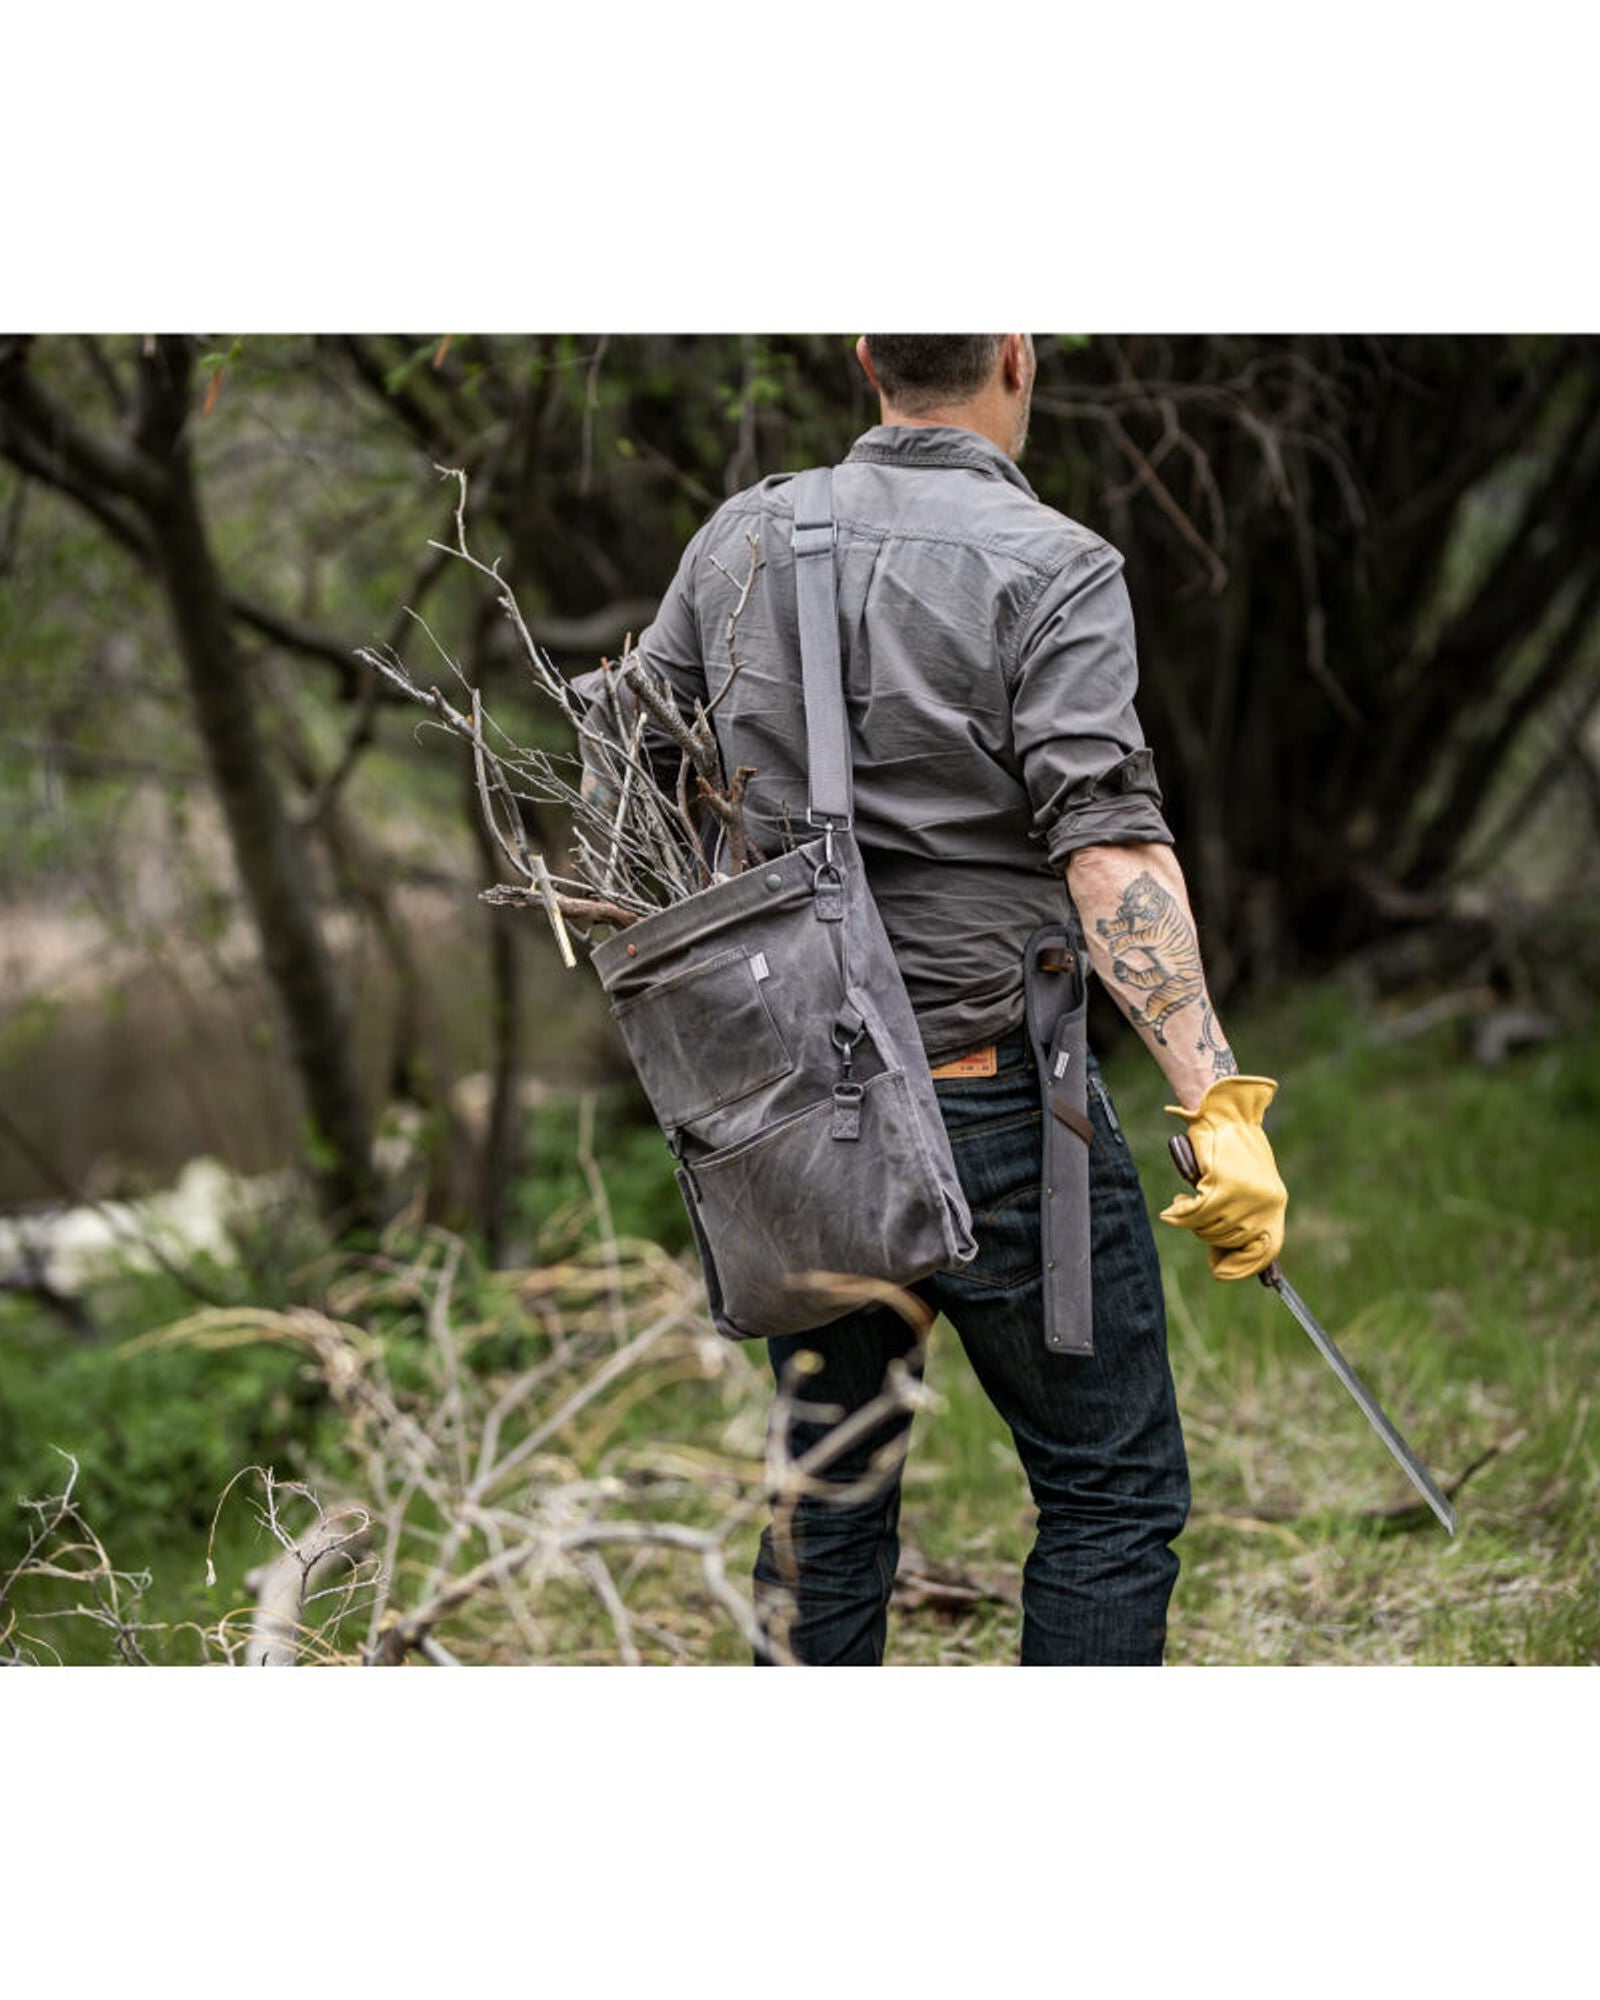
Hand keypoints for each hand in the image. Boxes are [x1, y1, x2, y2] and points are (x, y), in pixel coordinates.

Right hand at [1160, 1076, 1286, 1280]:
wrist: (1222, 1112)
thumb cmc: (1230, 1148)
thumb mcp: (1247, 1184)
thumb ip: (1243, 1214)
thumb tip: (1228, 1254)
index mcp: (1276, 1203)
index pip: (1266, 1251)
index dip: (1243, 1267)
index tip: (1221, 1272)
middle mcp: (1265, 1203)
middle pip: (1230, 1240)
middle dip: (1207, 1233)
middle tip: (1194, 1217)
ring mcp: (1246, 1195)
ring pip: (1210, 1228)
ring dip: (1192, 1221)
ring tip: (1185, 1204)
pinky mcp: (1223, 1184)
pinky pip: (1195, 1214)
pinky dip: (1181, 1212)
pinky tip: (1178, 1203)